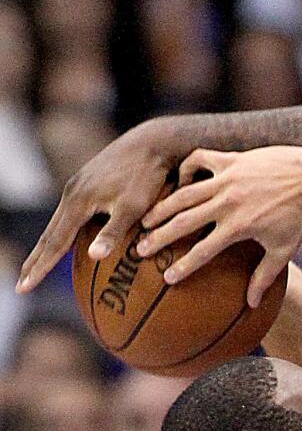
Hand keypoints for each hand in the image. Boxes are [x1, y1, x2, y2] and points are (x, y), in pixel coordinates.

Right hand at [16, 121, 176, 292]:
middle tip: (22, 285)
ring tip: (36, 265)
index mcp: (78, 202)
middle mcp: (72, 193)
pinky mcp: (88, 181)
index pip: (55, 242)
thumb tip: (94, 257)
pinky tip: (64, 238)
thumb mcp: (133, 206)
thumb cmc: (146, 177)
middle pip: (50, 234)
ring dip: (46, 246)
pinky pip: (69, 213)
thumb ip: (114, 231)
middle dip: (35, 261)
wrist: (151, 143)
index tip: (24, 288)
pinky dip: (61, 230)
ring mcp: (78, 185)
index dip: (40, 267)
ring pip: (58, 222)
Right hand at [137, 144, 301, 306]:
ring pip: (184, 193)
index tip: (167, 278)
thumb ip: (265, 276)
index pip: (204, 251)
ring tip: (145, 219)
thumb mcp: (284, 249)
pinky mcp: (231, 159)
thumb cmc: (301, 216)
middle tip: (140, 250)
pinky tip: (181, 181)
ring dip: (162, 207)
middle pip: (184, 223)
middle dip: (159, 238)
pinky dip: (187, 168)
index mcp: (240, 227)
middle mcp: (228, 202)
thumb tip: (252, 304)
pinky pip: (199, 159)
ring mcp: (228, 178)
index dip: (184, 266)